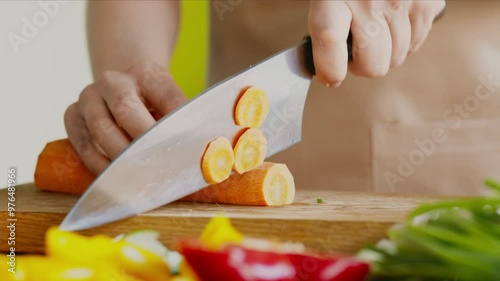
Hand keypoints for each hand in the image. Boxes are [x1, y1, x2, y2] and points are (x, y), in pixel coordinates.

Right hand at [64, 61, 186, 174]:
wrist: (119, 90)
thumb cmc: (152, 104)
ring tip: (140, 178)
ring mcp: (89, 97)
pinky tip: (116, 179)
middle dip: (145, 142)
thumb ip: (184, 122)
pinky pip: (84, 145)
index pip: (167, 97)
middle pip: (126, 109)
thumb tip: (210, 152)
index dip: (177, 125)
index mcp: (146, 72)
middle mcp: (114, 80)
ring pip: (102, 130)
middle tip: (160, 167)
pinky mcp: (72, 115)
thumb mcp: (169, 103)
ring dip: (121, 158)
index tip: (189, 149)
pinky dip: (100, 165)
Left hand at [308, 0, 445, 86]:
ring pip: (396, 58)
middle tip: (355, 53)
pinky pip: (417, 42)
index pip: (329, 39)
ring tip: (375, 33)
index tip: (332, 78)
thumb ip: (327, 27)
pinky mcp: (427, 2)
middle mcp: (369, 0)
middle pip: (373, 64)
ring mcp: (401, 2)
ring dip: (384, 54)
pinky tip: (393, 25)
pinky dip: (406, 41)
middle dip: (362, 66)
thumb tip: (329, 72)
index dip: (331, 69)